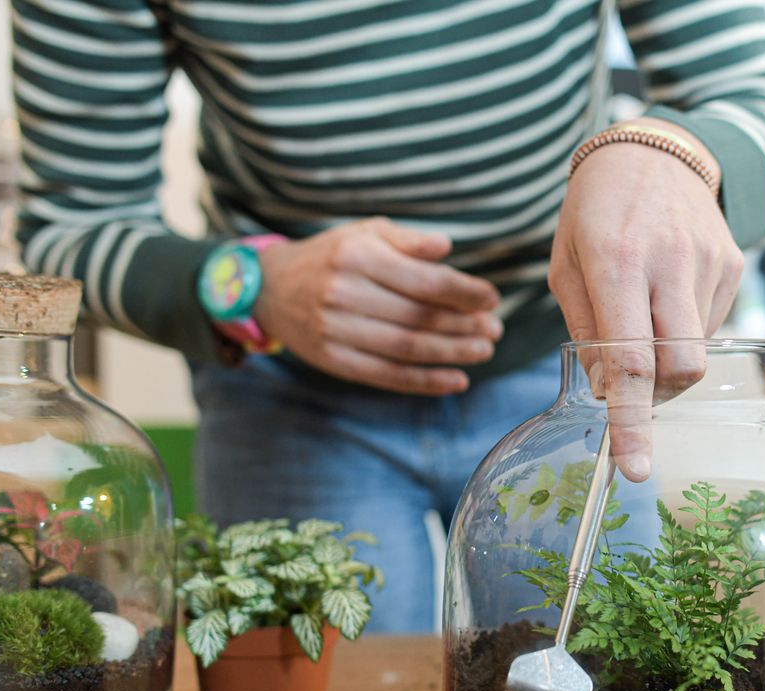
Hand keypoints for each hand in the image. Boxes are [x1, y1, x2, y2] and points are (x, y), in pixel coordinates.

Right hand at [252, 217, 502, 394]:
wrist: (269, 288)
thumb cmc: (332, 256)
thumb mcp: (365, 233)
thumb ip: (408, 241)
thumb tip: (446, 247)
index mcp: (357, 257)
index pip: (425, 281)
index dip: (466, 293)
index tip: (491, 298)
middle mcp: (344, 293)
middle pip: (420, 317)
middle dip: (465, 326)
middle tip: (494, 329)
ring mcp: (336, 330)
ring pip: (408, 348)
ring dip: (453, 353)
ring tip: (483, 350)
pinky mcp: (334, 360)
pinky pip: (388, 375)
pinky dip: (426, 382)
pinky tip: (457, 380)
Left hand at [548, 119, 744, 480]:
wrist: (655, 150)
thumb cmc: (595, 212)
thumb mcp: (567, 263)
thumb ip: (587, 330)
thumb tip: (611, 394)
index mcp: (616, 259)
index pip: (632, 359)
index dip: (632, 420)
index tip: (633, 468)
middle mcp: (669, 263)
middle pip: (680, 368)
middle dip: (657, 393)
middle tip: (634, 380)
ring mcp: (708, 264)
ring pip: (696, 352)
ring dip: (668, 355)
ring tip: (646, 308)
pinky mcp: (733, 265)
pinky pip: (710, 326)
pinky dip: (684, 328)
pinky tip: (668, 290)